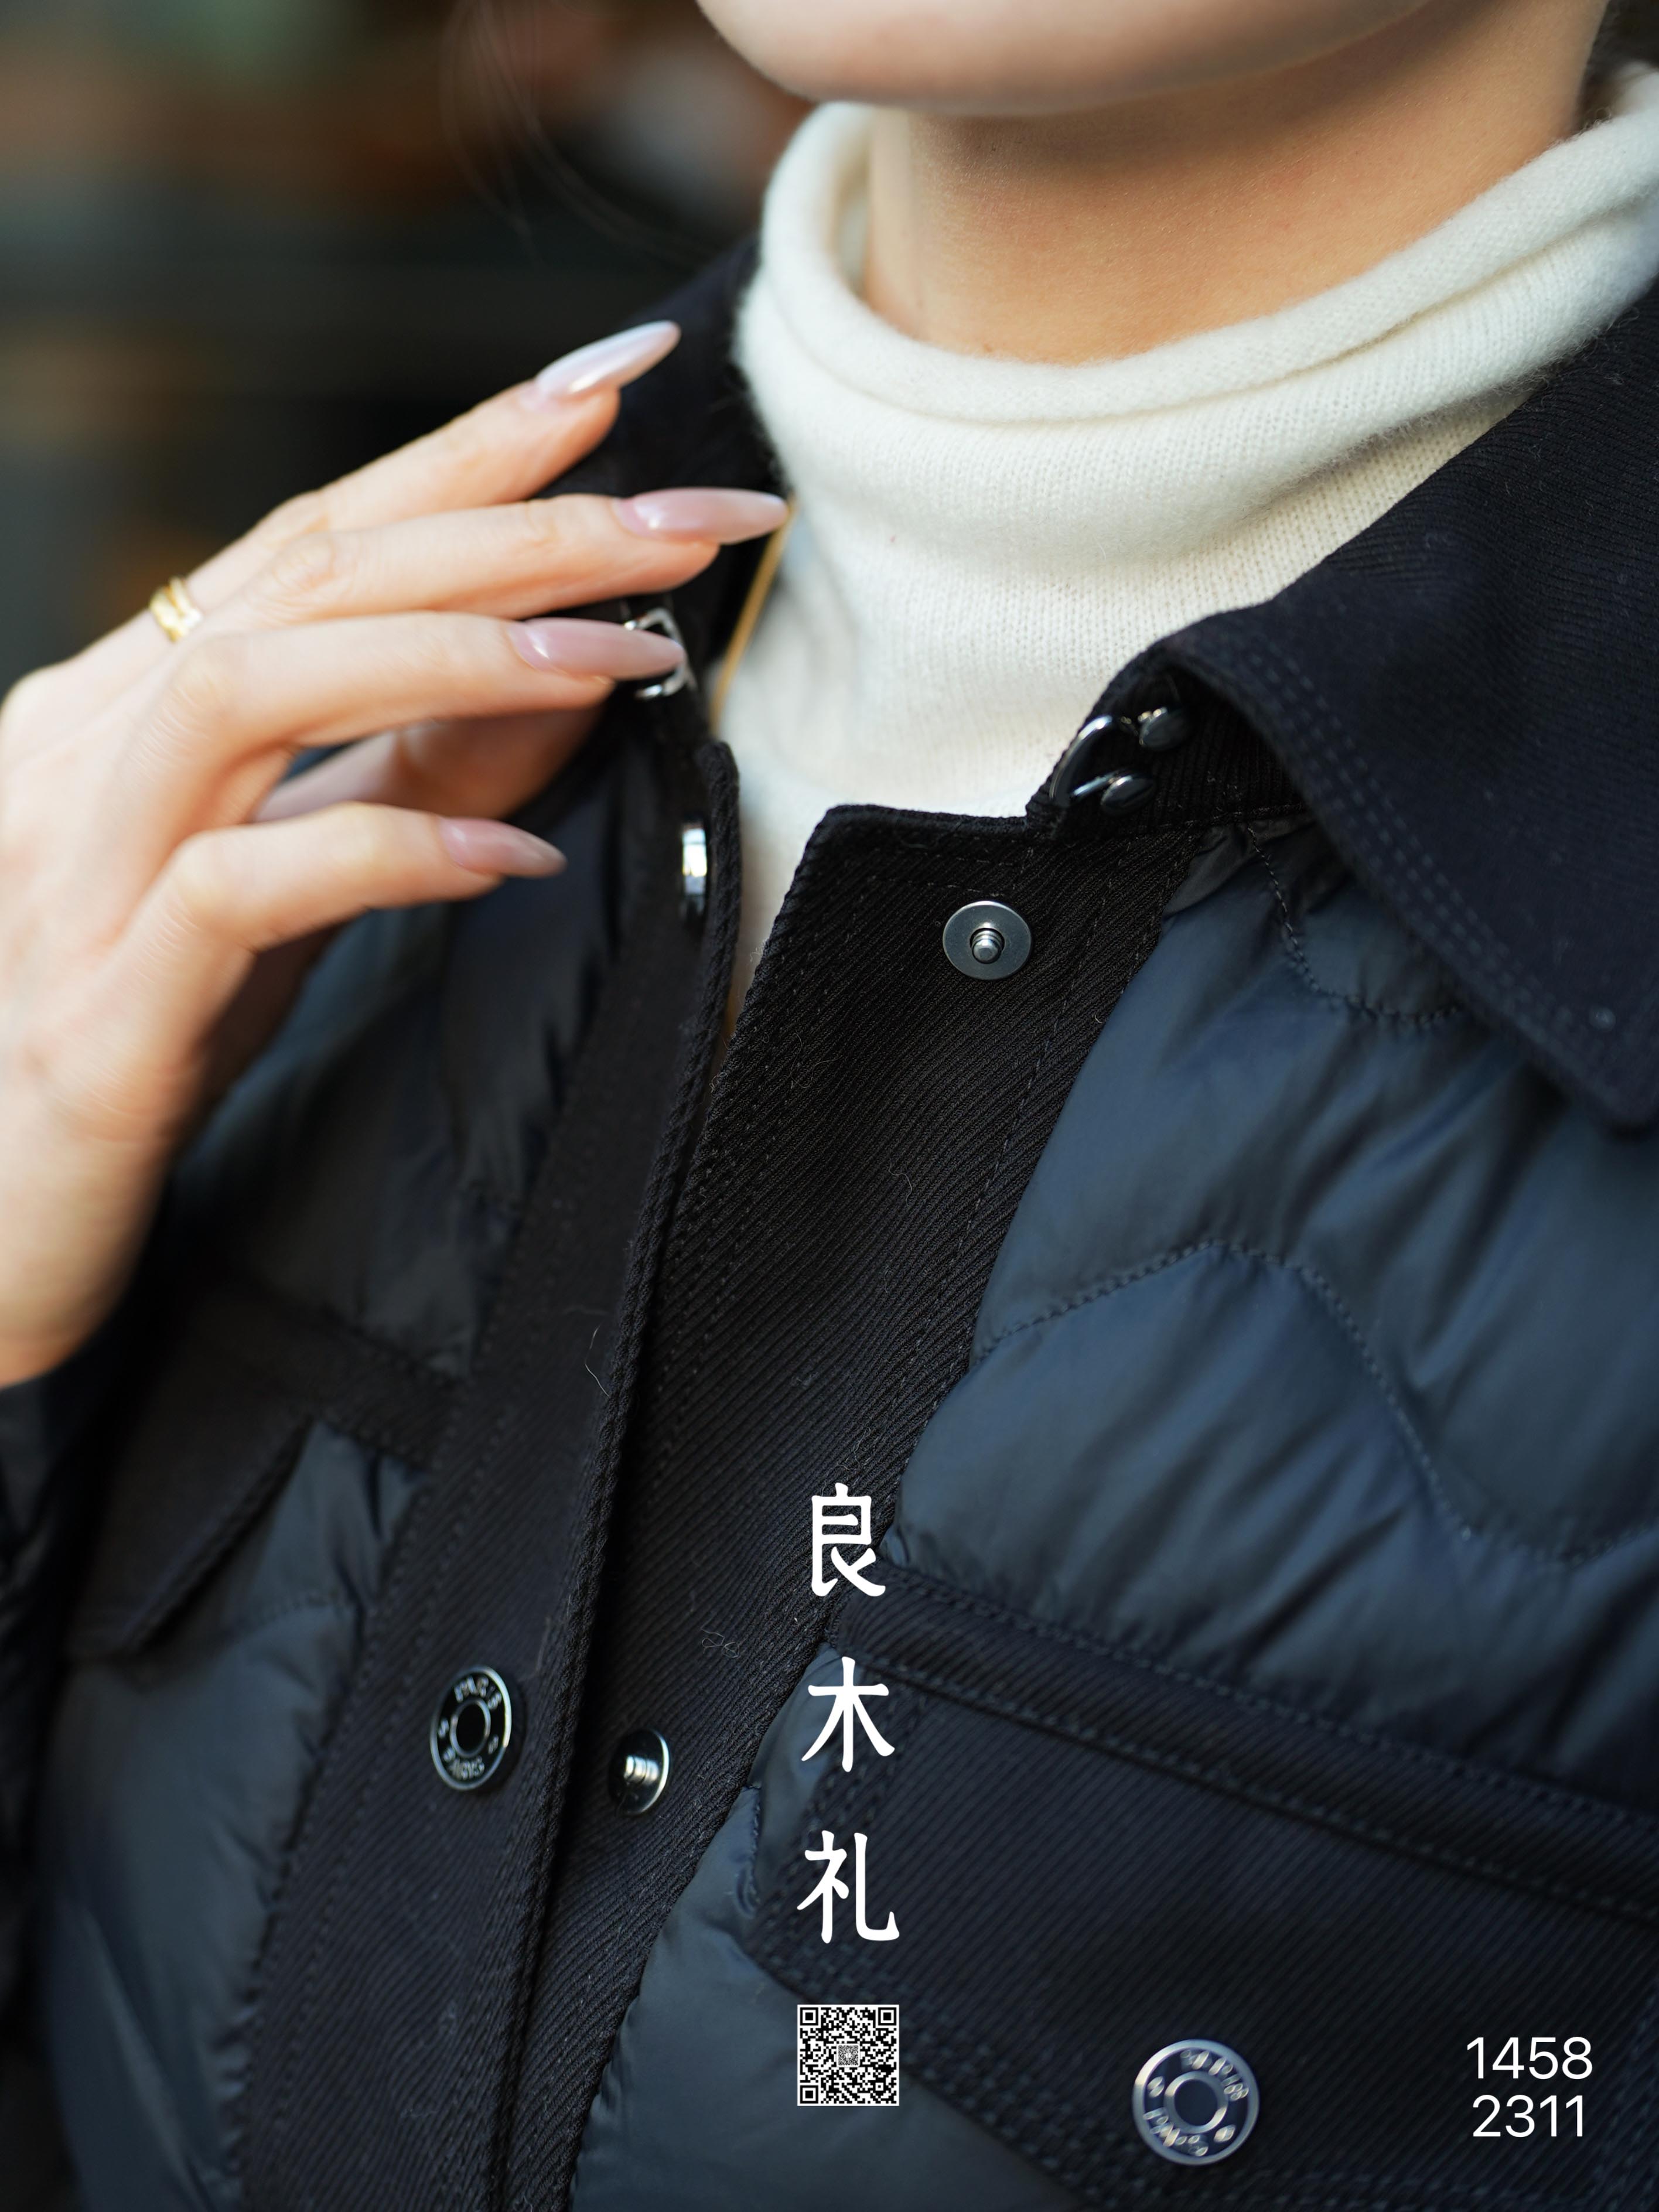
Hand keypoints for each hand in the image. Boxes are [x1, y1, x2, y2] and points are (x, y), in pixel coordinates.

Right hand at [0, 321, 786, 1385]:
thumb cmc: (146, 1033)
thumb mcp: (300, 881)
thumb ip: (405, 768)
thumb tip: (577, 665)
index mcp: (132, 707)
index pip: (320, 537)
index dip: (471, 450)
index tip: (624, 380)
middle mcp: (87, 752)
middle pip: (306, 580)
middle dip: (515, 525)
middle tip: (694, 516)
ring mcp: (75, 875)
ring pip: (248, 691)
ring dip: (450, 656)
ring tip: (622, 657)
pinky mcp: (96, 1013)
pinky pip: (241, 891)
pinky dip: (387, 852)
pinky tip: (510, 854)